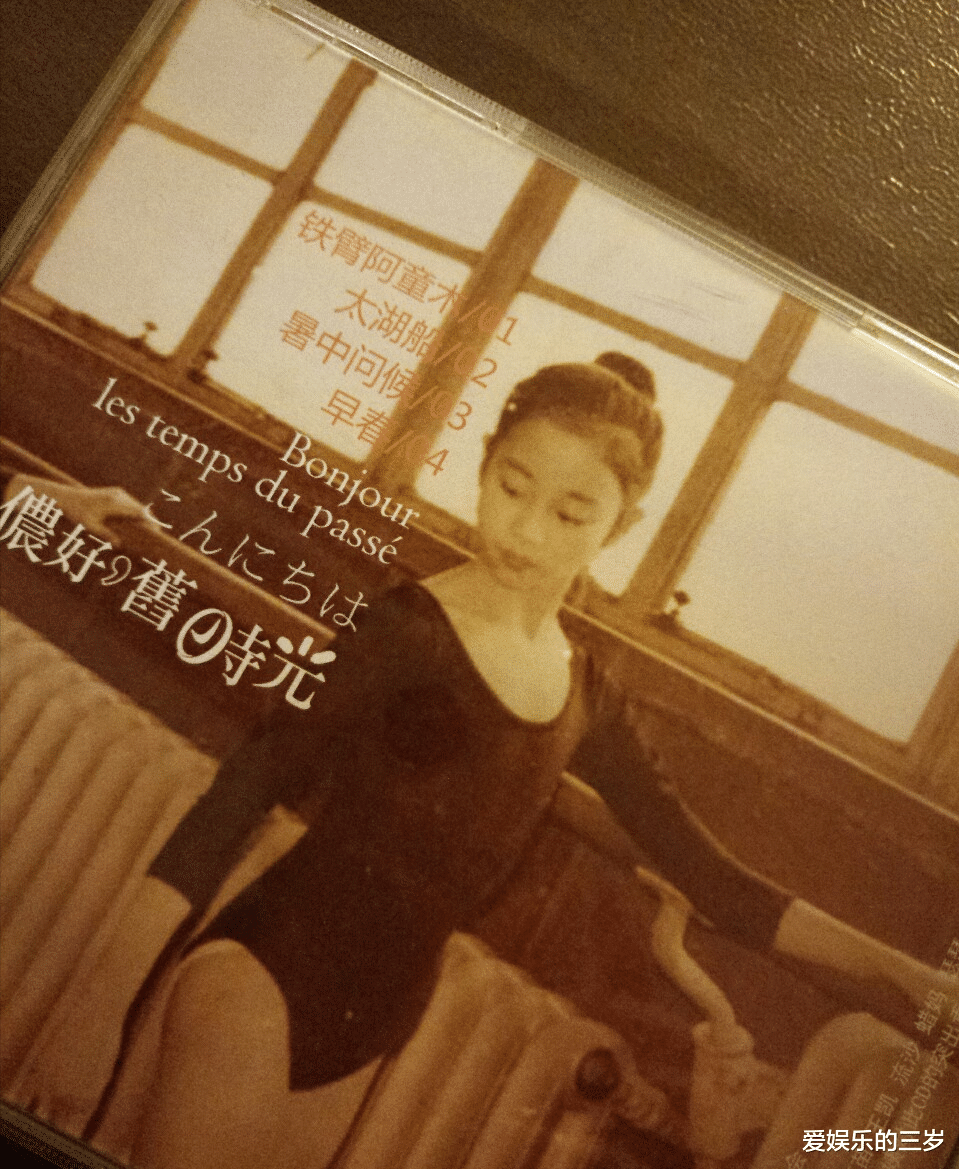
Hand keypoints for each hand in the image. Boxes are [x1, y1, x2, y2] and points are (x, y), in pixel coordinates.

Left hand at [5, 475, 152, 541]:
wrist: (65, 497)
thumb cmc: (76, 512)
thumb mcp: (89, 526)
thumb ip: (105, 534)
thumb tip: (119, 545)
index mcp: (114, 503)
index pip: (139, 512)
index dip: (150, 522)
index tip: (157, 532)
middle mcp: (118, 495)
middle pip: (141, 508)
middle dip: (149, 521)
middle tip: (157, 534)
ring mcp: (117, 493)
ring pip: (136, 505)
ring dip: (142, 516)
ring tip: (149, 530)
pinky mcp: (115, 493)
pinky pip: (130, 503)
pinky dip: (135, 512)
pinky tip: (137, 522)